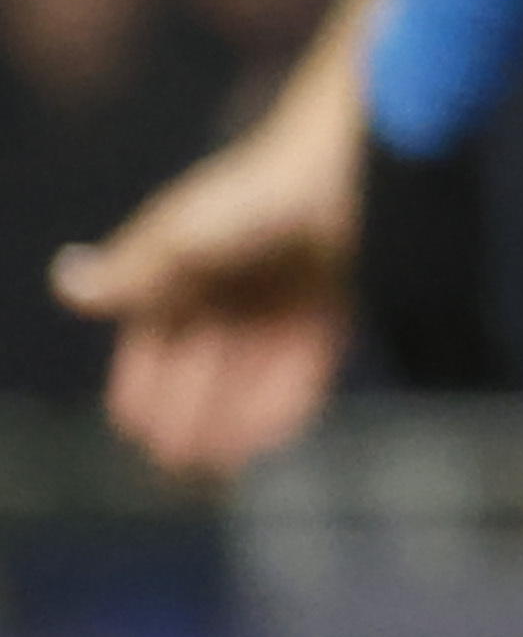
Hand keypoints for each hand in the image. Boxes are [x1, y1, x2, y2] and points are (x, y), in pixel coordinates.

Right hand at [50, 87, 363, 481]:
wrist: (342, 167)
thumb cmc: (251, 194)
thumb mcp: (183, 235)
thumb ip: (135, 272)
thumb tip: (66, 285)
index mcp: (179, 283)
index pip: (149, 352)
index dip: (142, 389)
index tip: (134, 425)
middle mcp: (226, 302)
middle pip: (196, 375)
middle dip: (182, 418)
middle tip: (173, 464)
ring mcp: (275, 311)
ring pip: (245, 382)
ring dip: (226, 424)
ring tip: (211, 468)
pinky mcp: (324, 315)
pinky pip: (300, 372)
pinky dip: (279, 406)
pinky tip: (262, 440)